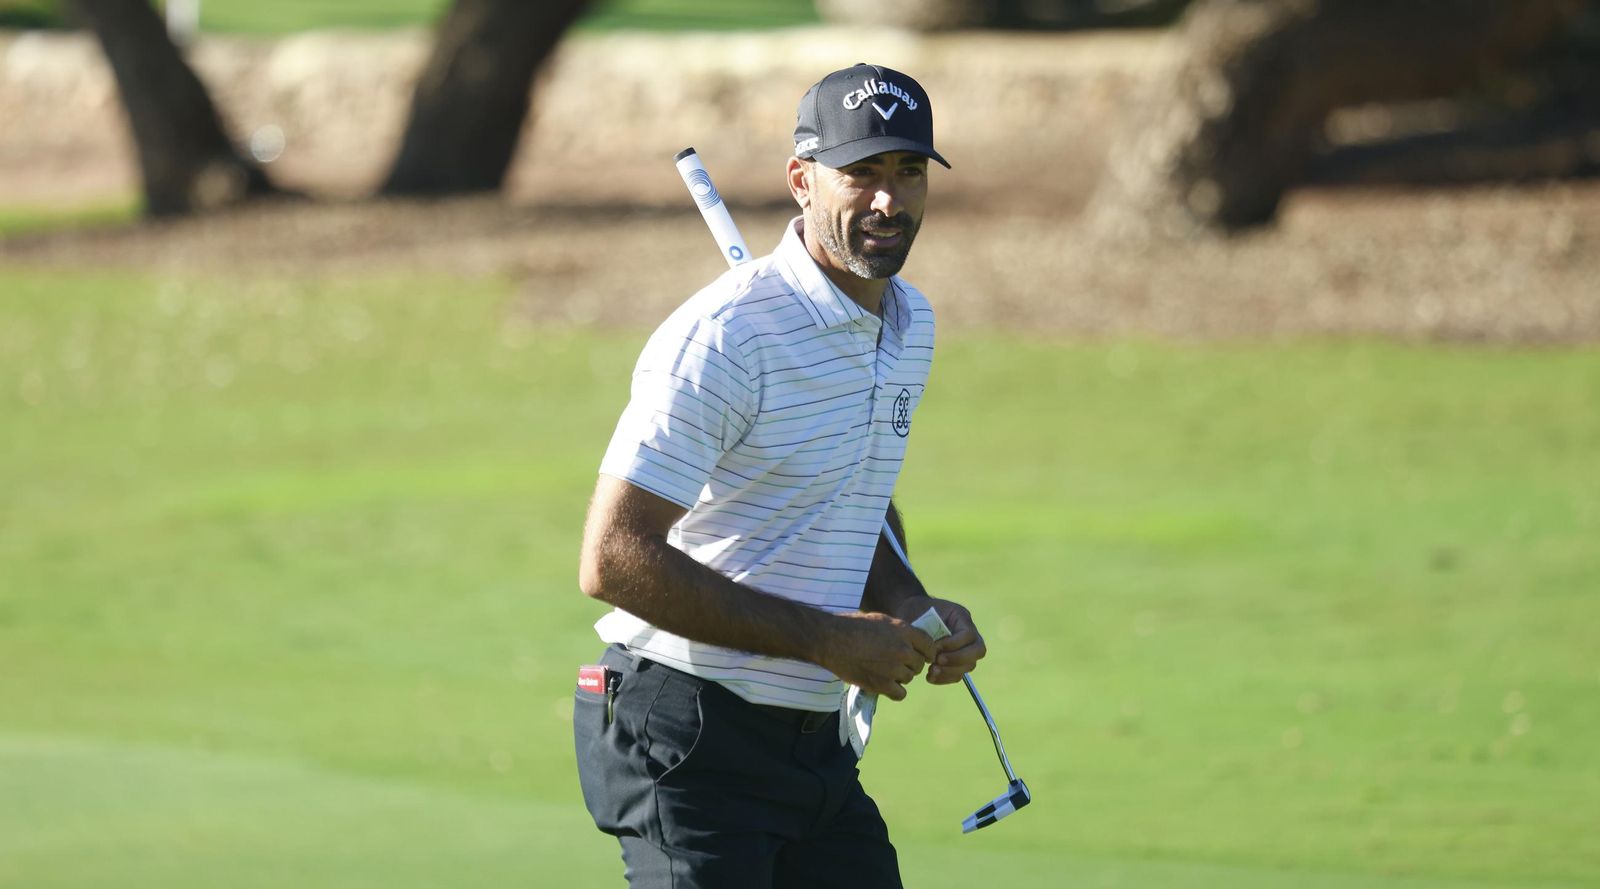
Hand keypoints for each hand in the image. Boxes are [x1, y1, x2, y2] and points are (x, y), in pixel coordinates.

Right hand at [821, 611, 937, 700]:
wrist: (831, 640)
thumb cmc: (853, 626)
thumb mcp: (881, 620)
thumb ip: (900, 632)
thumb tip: (911, 642)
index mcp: (904, 631)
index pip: (929, 646)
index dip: (927, 652)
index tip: (922, 656)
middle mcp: (902, 649)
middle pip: (919, 664)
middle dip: (910, 664)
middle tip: (895, 663)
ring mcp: (893, 668)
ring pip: (909, 678)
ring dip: (900, 677)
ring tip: (883, 671)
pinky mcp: (882, 684)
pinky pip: (900, 693)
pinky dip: (894, 691)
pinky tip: (885, 685)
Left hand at [896, 596, 985, 684]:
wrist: (910, 616)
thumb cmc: (915, 611)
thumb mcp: (921, 612)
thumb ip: (928, 628)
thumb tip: (935, 650)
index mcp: (961, 616)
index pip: (968, 634)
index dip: (953, 644)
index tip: (934, 647)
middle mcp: (968, 633)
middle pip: (978, 650)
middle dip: (957, 659)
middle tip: (937, 661)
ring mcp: (965, 648)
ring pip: (969, 665)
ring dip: (950, 671)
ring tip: (931, 671)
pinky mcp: (957, 662)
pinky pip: (958, 674)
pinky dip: (945, 678)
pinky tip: (930, 677)